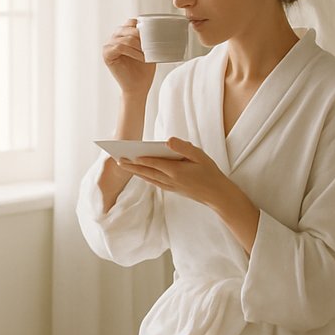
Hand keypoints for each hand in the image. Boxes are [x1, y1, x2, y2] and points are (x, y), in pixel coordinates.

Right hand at [102, 19, 154, 98]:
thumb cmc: (144, 69)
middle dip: (141, 36)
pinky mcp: (107, 55)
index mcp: (123, 34)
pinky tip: (141, 58)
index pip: (131, 22)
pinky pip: (120, 47)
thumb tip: (160, 26)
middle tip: (151, 46)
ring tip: (146, 54)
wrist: (139, 86)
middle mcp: (114, 38)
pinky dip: (132, 52)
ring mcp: (108, 45)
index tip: (153, 36)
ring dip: (139, 46)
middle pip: (127, 28)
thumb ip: (149, 37)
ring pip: (125, 38)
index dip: (142, 26)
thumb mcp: (149, 50)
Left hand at [116, 137, 231, 207]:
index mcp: (176, 171)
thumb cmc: (210, 172)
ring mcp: (171, 187)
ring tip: (124, 166)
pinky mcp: (173, 190)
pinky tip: (141, 174)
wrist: (217, 194)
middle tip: (117, 161)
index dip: (140, 159)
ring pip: (149, 178)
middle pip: (147, 172)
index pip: (154, 163)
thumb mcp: (200, 156)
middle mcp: (170, 180)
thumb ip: (183, 148)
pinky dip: (145, 177)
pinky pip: (154, 183)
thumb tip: (168, 140)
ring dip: (136, 172)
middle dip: (131, 166)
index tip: (128, 155)